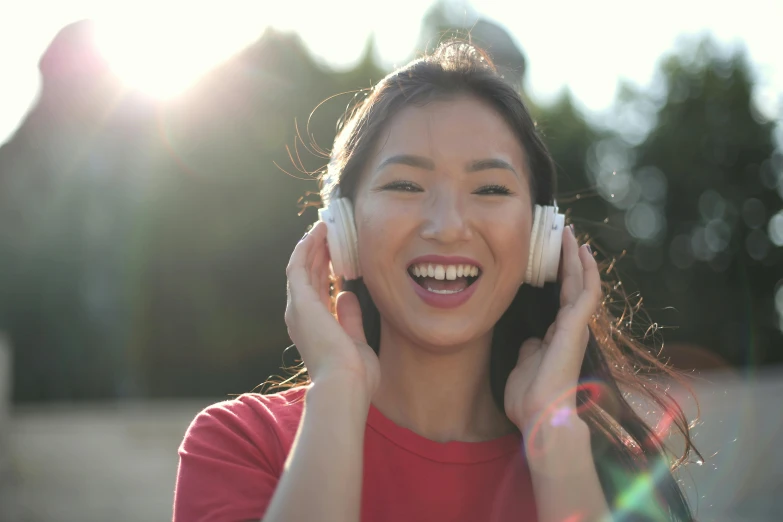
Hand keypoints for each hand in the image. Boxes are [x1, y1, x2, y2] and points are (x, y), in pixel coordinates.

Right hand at [285, 221, 380, 394]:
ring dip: (311, 245)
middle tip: (330, 232)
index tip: (337, 252)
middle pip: (309, 275)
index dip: (325, 268)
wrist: (344, 384)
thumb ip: (349, 318)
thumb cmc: (353, 374)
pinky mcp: (300, 301)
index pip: (318, 290)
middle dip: (319, 252)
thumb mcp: (355, 340)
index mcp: (313, 327)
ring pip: (302, 267)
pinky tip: (315, 234)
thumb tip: (346, 296)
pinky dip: (306, 249)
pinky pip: (299, 266)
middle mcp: (301, 316)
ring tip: (324, 227)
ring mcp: (298, 308)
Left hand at [504, 225, 601, 435]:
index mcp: (556, 336)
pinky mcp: (576, 326)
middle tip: (564, 234)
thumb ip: (531, 348)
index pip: (560, 297)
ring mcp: (575, 326)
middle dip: (569, 259)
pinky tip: (581, 251)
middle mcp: (569, 328)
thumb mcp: (525, 364)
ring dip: (576, 258)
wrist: (540, 415)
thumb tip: (531, 339)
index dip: (559, 275)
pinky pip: (585, 292)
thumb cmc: (530, 397)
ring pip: (580, 283)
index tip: (553, 254)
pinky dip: (586, 270)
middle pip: (572, 285)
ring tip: (570, 234)